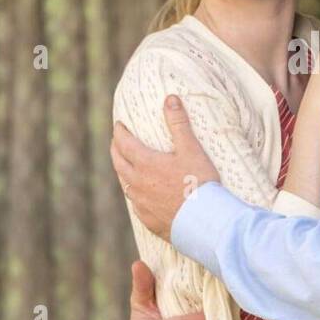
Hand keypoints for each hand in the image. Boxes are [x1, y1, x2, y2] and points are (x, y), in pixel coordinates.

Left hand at [110, 96, 217, 240]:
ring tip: (126, 167)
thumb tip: (170, 98)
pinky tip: (140, 197)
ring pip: (126, 184)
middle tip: (116, 142)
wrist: (204, 221)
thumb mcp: (191, 149)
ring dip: (124, 172)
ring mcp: (142, 204)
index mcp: (146, 164)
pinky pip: (136, 205)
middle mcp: (138, 183)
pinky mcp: (150, 220)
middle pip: (119, 163)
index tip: (119, 125)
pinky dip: (135, 195)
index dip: (120, 132)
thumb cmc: (199, 182)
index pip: (125, 143)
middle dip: (116, 150)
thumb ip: (178, 123)